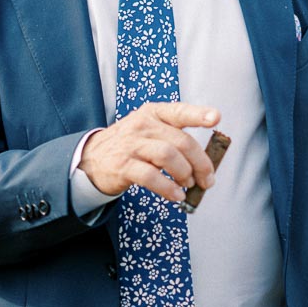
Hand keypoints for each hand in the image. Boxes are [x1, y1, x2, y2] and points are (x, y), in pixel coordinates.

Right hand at [79, 102, 219, 200]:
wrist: (92, 158)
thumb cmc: (131, 144)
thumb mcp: (150, 131)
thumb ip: (175, 139)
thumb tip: (205, 163)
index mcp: (154, 113)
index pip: (179, 111)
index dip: (198, 114)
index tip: (215, 118)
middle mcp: (143, 125)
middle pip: (181, 141)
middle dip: (200, 163)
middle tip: (207, 179)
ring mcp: (132, 145)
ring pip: (168, 156)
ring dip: (185, 174)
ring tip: (189, 185)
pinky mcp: (123, 165)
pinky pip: (151, 176)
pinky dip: (168, 188)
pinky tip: (176, 195)